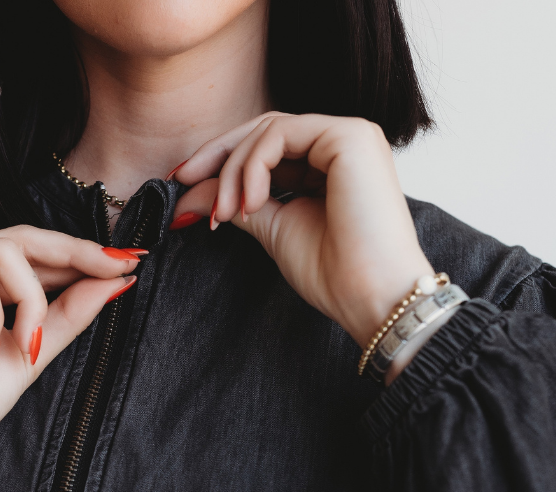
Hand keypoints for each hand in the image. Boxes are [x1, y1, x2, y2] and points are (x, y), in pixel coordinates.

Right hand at [0, 227, 141, 491]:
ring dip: (33, 303)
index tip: (126, 265)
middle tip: (116, 268)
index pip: (32, 254)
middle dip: (76, 253)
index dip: (79, 256)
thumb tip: (115, 282)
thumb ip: (66, 317)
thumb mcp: (30, 355)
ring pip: (6, 252)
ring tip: (27, 347)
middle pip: (23, 237)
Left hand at [170, 113, 434, 352]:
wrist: (372, 296)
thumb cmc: (335, 275)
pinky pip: (281, 135)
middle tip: (182, 181)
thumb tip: (189, 194)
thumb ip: (236, 204)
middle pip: (264, 130)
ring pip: (268, 131)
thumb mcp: (273, 230)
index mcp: (328, 165)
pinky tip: (249, 203)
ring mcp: (349, 135)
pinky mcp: (350, 137)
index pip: (267, 146)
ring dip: (233, 170)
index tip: (183, 185)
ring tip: (225, 214)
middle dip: (218, 156)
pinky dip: (253, 166)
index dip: (222, 162)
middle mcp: (341, 143)